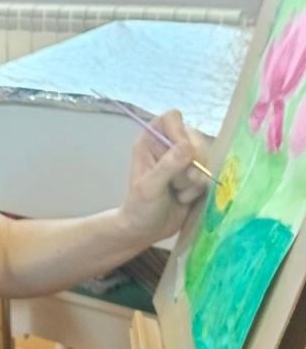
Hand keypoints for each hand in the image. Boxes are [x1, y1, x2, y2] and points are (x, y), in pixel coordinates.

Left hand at [118, 110, 209, 245]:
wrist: (146, 230)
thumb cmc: (140, 207)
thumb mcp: (150, 187)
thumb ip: (168, 166)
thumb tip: (188, 146)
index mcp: (150, 141)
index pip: (172, 118)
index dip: (180, 132)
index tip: (182, 152)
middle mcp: (168, 147)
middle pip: (194, 138)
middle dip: (192, 163)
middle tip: (180, 182)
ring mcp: (183, 161)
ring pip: (205, 158)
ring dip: (195, 180)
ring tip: (178, 193)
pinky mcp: (195, 176)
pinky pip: (210, 175)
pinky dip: (200, 190)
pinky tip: (185, 199)